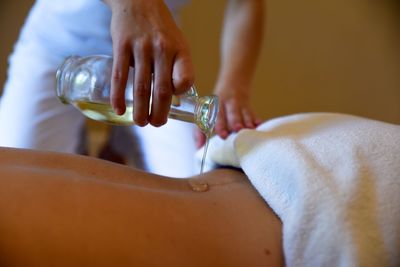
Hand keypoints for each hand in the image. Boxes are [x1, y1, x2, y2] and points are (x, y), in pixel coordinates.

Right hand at [104, 0, 193, 126]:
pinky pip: (120, 76)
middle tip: (155, 124)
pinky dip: (118, 96)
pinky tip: (119, 109)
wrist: (138, 1)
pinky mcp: (122, 45)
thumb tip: (174, 99)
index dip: (180, 95)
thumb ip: (178, 69)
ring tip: (141, 123)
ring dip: (140, 110)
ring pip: (141, 87)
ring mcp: (142, 48)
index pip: (186, 80)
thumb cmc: (160, 29)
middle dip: (159, 114)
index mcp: (180, 51)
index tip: (172, 101)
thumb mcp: (178, 44)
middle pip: (162, 90)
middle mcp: (163, 49)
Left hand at [195, 84, 261, 147]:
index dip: (218, 125)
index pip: (214, 116)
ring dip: (246, 120)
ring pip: (242, 112)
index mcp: (214, 106)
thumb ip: (201, 131)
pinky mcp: (247, 106)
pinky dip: (255, 119)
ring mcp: (238, 104)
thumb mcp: (206, 113)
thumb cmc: (217, 105)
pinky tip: (259, 124)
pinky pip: (252, 112)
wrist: (233, 82)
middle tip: (237, 129)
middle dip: (234, 121)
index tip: (223, 135)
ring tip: (250, 128)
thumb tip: (198, 147)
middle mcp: (226, 104)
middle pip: (230, 113)